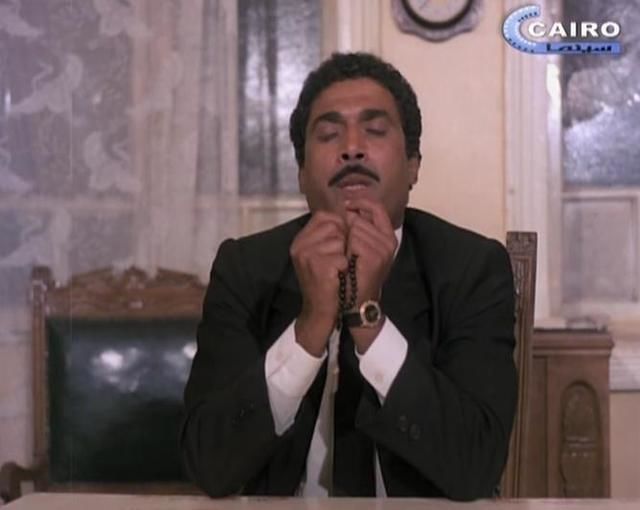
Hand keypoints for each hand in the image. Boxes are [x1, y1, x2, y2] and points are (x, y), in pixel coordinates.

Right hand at [290, 211, 347, 356]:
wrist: (321, 311)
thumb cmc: (327, 281)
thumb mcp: (323, 254)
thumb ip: (329, 234)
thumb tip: (347, 213)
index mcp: (301, 239)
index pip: (324, 216)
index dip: (339, 226)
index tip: (341, 244)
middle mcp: (300, 245)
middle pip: (334, 226)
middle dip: (343, 241)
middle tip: (339, 260)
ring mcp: (306, 255)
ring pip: (339, 240)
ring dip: (345, 255)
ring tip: (338, 269)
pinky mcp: (317, 266)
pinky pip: (342, 257)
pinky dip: (345, 268)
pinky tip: (338, 277)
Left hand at [344, 198, 396, 352]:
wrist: (355, 301)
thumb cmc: (353, 275)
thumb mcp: (358, 248)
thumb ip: (357, 228)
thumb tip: (345, 207)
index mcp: (387, 236)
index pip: (377, 207)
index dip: (360, 202)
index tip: (345, 203)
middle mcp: (389, 241)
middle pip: (360, 218)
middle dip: (346, 227)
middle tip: (342, 246)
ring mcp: (383, 249)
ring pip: (355, 227)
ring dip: (343, 239)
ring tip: (344, 257)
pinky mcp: (375, 257)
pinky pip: (353, 239)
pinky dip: (344, 248)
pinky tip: (344, 260)